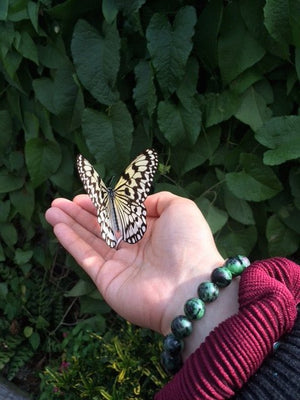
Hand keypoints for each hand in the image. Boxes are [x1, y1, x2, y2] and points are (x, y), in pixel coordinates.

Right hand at [45, 192, 224, 341]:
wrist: (190, 287)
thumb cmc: (189, 244)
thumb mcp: (181, 209)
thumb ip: (159, 200)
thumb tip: (139, 202)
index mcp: (151, 231)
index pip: (120, 215)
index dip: (100, 205)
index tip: (82, 196)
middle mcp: (134, 248)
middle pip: (101, 227)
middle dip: (79, 214)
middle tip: (58, 202)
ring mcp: (120, 265)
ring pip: (90, 240)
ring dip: (70, 225)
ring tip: (51, 211)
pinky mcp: (107, 280)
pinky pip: (86, 257)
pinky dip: (71, 243)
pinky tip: (58, 228)